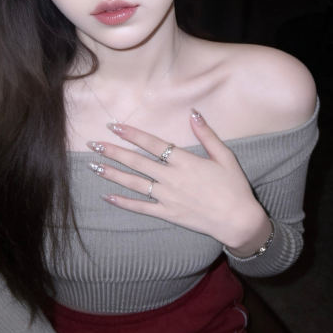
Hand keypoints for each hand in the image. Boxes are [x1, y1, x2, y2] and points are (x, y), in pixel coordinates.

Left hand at [87, 109, 270, 252]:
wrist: (238, 220)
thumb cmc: (234, 187)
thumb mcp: (225, 156)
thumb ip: (207, 134)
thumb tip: (194, 112)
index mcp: (185, 161)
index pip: (153, 144)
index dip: (132, 134)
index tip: (114, 126)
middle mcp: (172, 178)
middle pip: (137, 162)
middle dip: (113, 151)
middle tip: (93, 144)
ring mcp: (168, 197)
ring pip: (134, 183)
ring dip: (112, 174)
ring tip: (93, 166)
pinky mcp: (167, 213)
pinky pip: (141, 207)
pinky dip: (123, 202)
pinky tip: (107, 196)